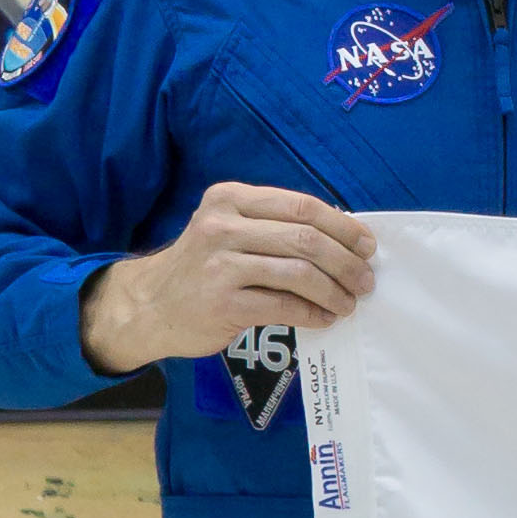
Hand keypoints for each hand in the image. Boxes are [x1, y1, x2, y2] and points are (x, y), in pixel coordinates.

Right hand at [81, 183, 377, 377]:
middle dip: (346, 262)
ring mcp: (220, 266)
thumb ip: (274, 226)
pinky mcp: (223, 304)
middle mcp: (223, 226)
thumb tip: (344, 239)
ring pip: (300, 273)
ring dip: (334, 291)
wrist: (149, 306)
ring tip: (348, 303)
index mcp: (230, 199)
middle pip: (307, 239)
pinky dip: (313, 314)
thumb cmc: (202, 267)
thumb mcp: (228, 229)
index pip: (302, 206)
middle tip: (365, 280)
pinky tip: (323, 318)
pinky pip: (284, 306)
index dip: (343, 226)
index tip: (367, 245)